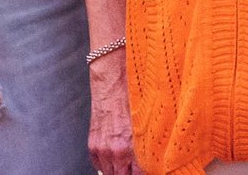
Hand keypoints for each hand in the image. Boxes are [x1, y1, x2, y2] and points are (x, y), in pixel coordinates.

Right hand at [87, 51, 142, 174]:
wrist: (114, 82)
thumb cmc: (134, 97)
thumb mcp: (149, 123)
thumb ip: (150, 147)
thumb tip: (155, 160)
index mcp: (132, 146)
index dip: (147, 172)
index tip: (151, 169)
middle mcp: (115, 151)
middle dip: (131, 173)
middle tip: (138, 167)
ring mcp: (102, 149)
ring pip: (110, 174)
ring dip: (119, 170)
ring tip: (129, 164)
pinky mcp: (93, 144)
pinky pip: (99, 165)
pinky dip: (107, 164)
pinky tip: (116, 157)